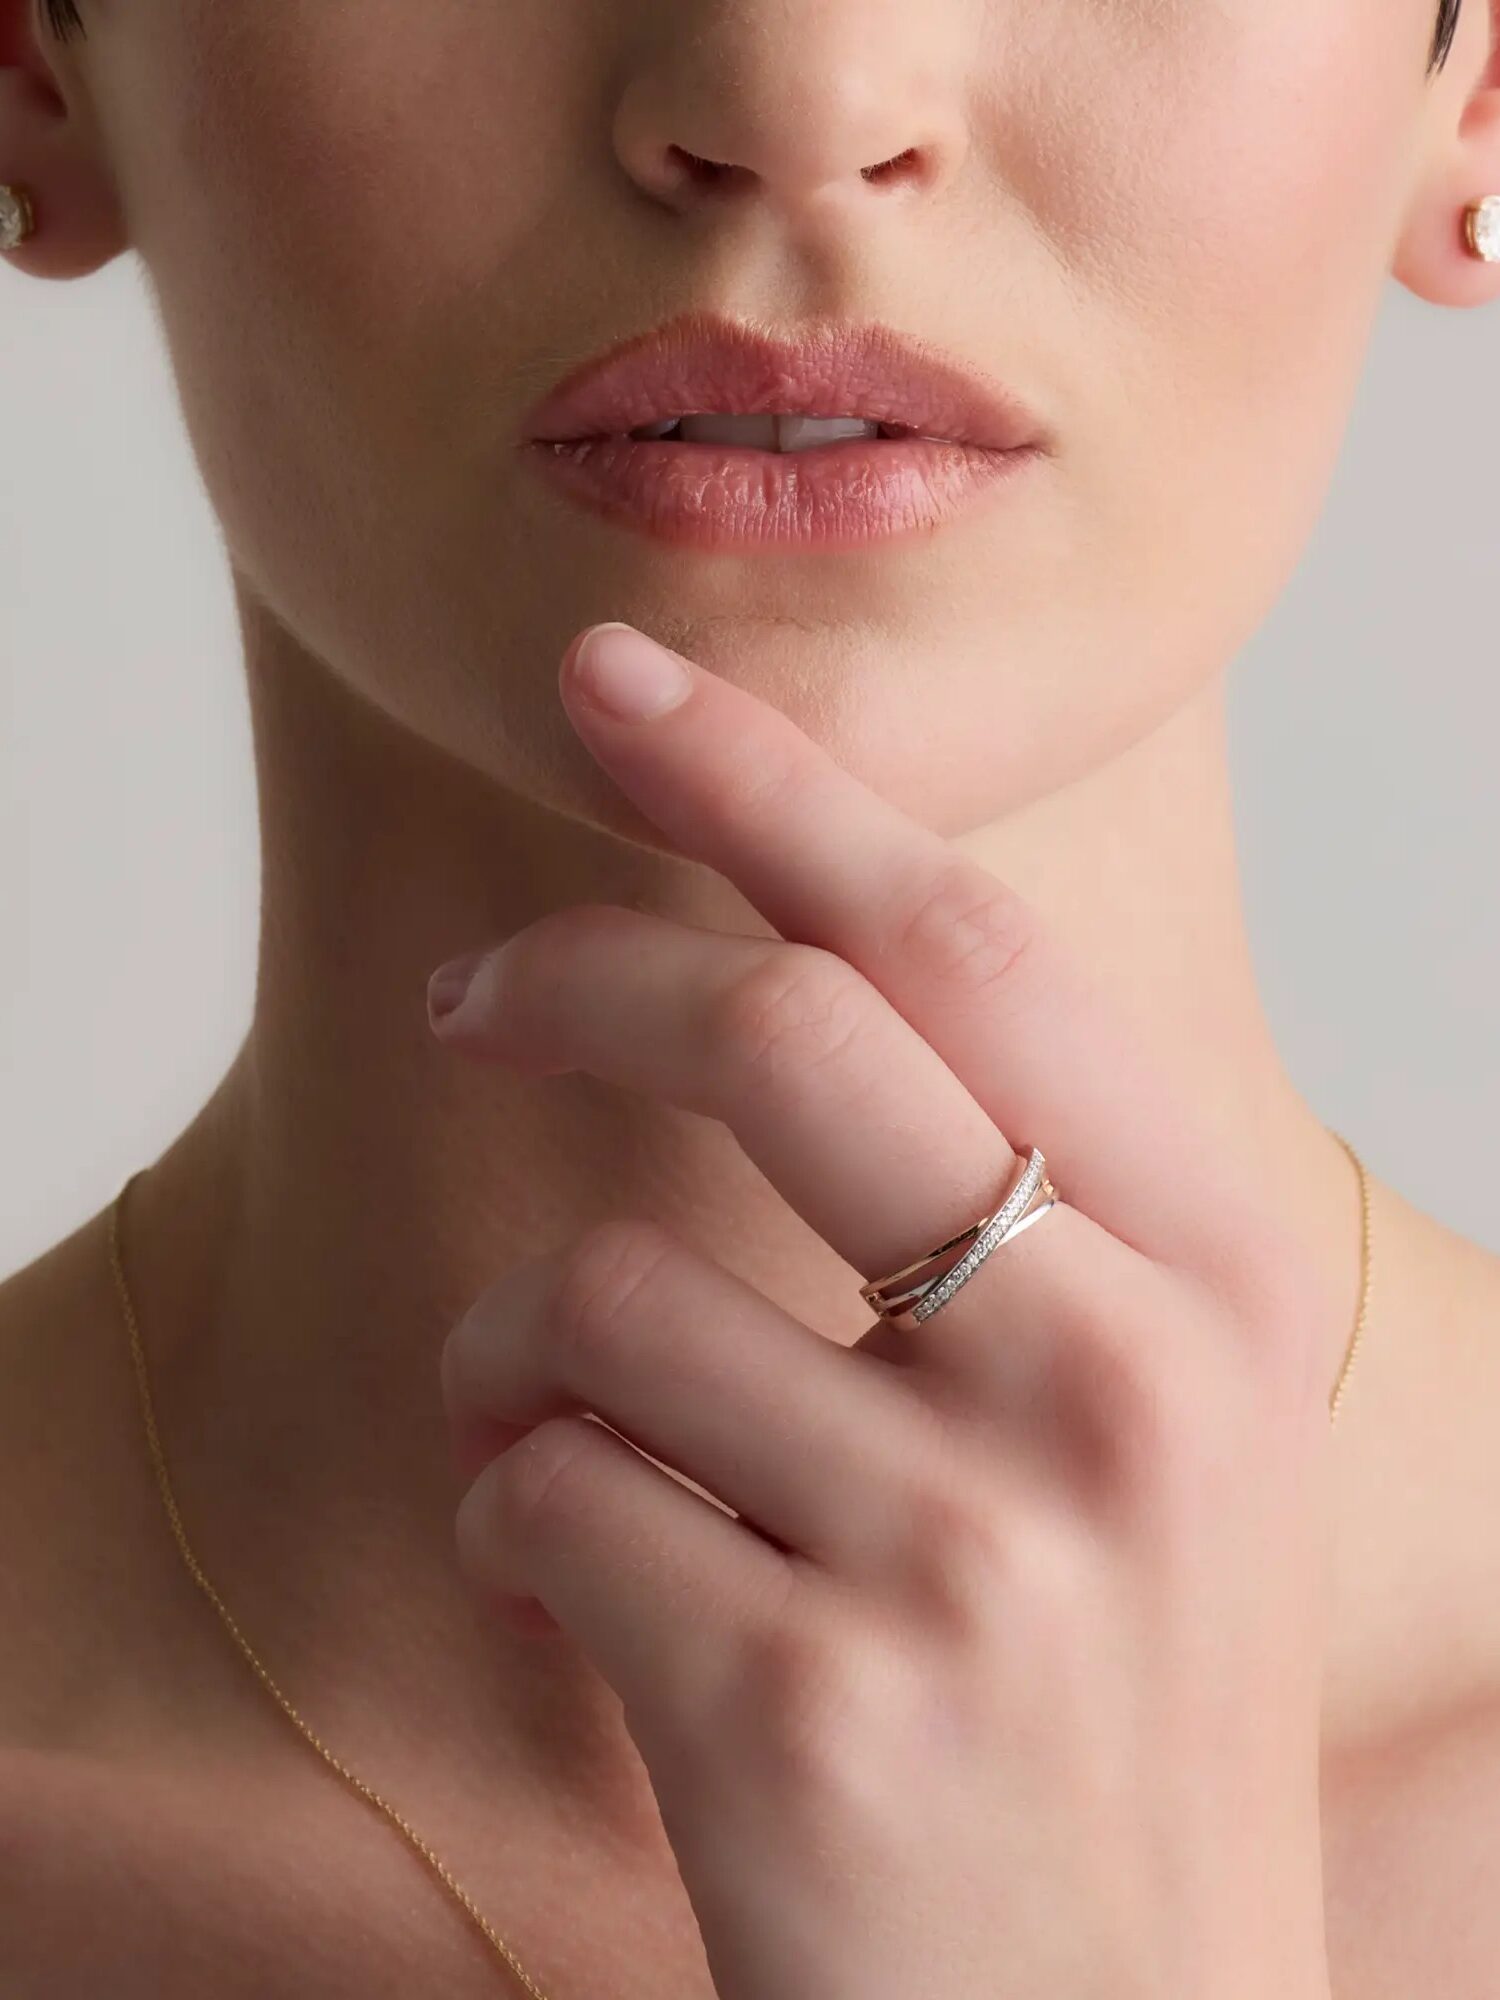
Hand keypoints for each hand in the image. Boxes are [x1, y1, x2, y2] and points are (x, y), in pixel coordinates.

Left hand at [431, 621, 1337, 1999]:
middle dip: (567, 974)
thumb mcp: (1133, 1417)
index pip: (963, 942)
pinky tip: (581, 1597)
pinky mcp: (799, 1708)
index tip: (610, 679)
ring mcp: (970, 1550)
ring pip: (601, 1292)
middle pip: (773, 1036)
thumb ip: (1008, 1199)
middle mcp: (1123, 1378)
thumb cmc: (1094, 1696)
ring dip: (521, 1351)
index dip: (769, 784)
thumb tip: (763, 968)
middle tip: (458, 993)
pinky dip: (508, 1509)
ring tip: (562, 1443)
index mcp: (1217, 1275)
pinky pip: (539, 1487)